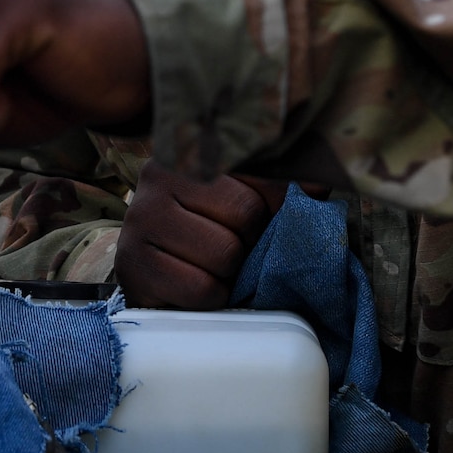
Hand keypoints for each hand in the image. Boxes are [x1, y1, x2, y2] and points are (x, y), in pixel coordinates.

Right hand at [115, 161, 284, 308]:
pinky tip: (196, 286)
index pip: (260, 176)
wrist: (148, 266)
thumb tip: (321, 185)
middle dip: (248, 245)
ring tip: (212, 268)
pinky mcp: (131, 267)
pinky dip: (210, 298)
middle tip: (232, 251)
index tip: (265, 222)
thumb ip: (279, 187)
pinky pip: (200, 290)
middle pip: (244, 217)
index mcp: (190, 153)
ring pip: (223, 256)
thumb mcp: (241, 199)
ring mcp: (138, 222)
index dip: (275, 208)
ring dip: (229, 275)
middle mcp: (156, 179)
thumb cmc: (205, 231)